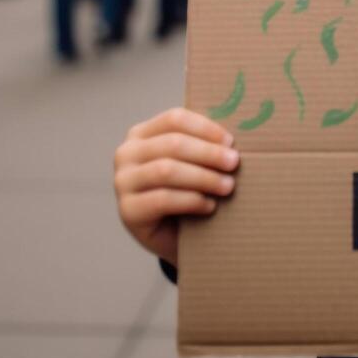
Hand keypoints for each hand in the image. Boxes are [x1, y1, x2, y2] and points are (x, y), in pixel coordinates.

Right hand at [113, 108, 239, 264]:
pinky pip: (163, 199)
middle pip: (173, 144)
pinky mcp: (128, 211)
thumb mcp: (191, 163)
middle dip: (208, 153)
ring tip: (228, 186)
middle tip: (234, 163)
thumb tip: (232, 138)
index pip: (174, 119)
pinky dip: (192, 201)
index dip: (205, 128)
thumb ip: (202, 146)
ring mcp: (123, 182)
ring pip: (167, 170)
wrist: (172, 238)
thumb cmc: (186, 192)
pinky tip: (209, 206)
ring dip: (203, 177)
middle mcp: (126, 154)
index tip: (230, 141)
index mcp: (142, 134)